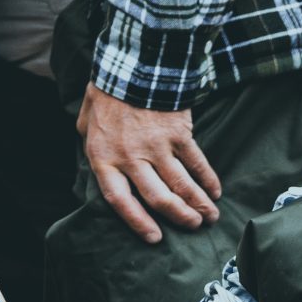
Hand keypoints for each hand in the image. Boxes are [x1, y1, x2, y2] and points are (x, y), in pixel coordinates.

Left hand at [79, 86, 219, 242]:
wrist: (133, 63)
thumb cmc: (107, 93)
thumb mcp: (86, 121)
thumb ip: (91, 144)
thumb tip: (96, 160)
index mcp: (104, 157)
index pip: (119, 200)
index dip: (137, 222)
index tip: (155, 237)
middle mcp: (131, 157)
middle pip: (157, 198)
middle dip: (178, 217)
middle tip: (193, 227)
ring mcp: (157, 147)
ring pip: (181, 185)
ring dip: (198, 204)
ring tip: (209, 217)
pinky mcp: (179, 134)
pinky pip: (197, 162)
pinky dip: (208, 179)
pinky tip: (215, 191)